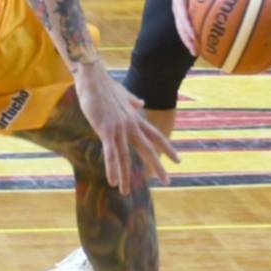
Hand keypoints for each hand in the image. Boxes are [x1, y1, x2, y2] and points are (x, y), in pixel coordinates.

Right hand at [72, 64, 177, 194]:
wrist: (93, 78)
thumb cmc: (105, 85)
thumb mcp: (122, 95)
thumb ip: (132, 101)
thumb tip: (141, 102)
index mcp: (135, 119)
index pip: (156, 136)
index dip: (168, 149)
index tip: (178, 160)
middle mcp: (131, 125)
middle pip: (148, 149)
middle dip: (158, 166)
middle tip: (168, 181)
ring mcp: (119, 128)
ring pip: (125, 157)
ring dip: (126, 176)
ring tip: (125, 192)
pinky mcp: (106, 130)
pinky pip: (111, 153)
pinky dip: (112, 168)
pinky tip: (113, 181)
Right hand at [170, 0, 207, 54]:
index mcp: (178, 4)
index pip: (182, 19)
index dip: (187, 29)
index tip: (193, 37)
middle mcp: (178, 12)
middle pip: (181, 30)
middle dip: (187, 42)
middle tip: (195, 53)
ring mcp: (180, 14)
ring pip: (183, 31)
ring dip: (189, 42)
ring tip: (197, 53)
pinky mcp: (183, 15)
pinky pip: (187, 27)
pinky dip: (192, 36)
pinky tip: (202, 42)